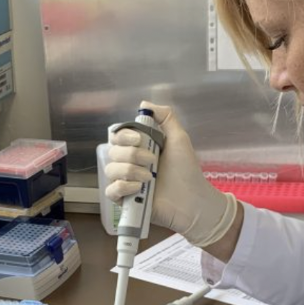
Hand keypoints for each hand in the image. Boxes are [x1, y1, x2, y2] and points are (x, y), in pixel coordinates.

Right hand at [104, 102, 236, 247]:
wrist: (192, 199)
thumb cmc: (186, 170)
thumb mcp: (179, 138)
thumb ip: (165, 118)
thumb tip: (145, 104)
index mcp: (139, 148)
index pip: (117, 136)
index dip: (123, 135)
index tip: (138, 139)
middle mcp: (129, 163)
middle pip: (112, 151)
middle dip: (132, 154)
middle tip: (152, 161)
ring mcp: (126, 182)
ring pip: (110, 170)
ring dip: (130, 171)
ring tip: (150, 178)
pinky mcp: (125, 200)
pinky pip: (110, 190)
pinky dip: (123, 187)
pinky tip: (139, 188)